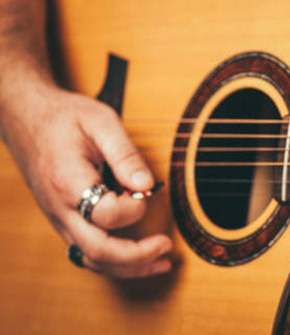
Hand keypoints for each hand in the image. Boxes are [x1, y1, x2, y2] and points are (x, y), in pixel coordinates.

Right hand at [0, 80, 171, 277]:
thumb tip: (147, 186)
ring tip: (161, 263)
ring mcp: (60, 219)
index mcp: (68, 182)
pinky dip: (114, 262)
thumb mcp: (100, 121)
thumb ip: (125, 154)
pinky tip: (137, 258)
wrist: (26, 117)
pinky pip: (87, 253)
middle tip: (166, 247)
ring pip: (92, 260)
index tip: (148, 191)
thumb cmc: (65, 117)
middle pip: (98, 252)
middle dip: (138, 256)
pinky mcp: (64, 222)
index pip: (106, 214)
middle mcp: (60, 209)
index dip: (135, 208)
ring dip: (128, 267)